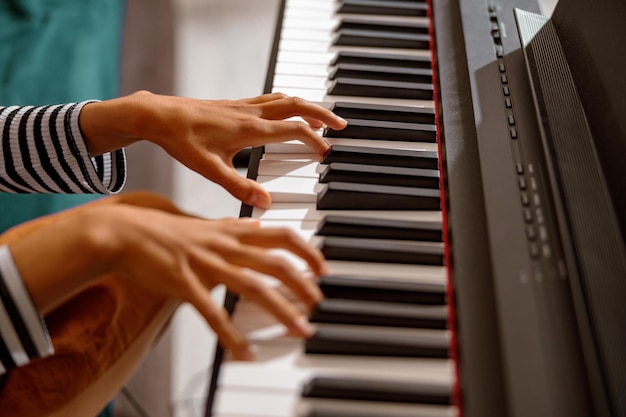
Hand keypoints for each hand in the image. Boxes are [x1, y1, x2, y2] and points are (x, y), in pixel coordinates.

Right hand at [8, 192, 325, 359]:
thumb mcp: (207, 224)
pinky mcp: (184, 283)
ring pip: (252, 286)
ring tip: (300, 329)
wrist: (125, 232)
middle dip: (303, 284)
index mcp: (232, 232)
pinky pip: (212, 312)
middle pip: (275, 263)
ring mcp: (206, 264)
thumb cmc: (166, 231)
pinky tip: (245, 353)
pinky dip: (231, 335)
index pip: (280, 235)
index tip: (323, 268)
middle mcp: (225, 246)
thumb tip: (258, 227)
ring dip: (281, 310)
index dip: (307, 251)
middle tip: (319, 304)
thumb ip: (235, 228)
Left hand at [79, 91, 347, 207]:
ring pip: (285, 99)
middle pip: (297, 106)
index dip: (313, 140)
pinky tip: (289, 111)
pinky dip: (289, 103)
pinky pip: (272, 99)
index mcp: (249, 129)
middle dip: (322, 115)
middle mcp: (251, 113)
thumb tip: (265, 204)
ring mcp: (244, 106)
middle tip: (341, 125)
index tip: (325, 153)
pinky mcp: (236, 104)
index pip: (293, 131)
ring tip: (322, 118)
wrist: (158, 115)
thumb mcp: (210, 170)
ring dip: (307, 107)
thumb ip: (239, 188)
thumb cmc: (182, 141)